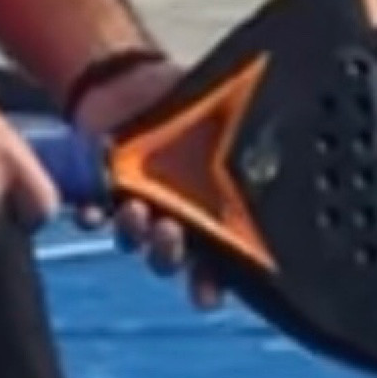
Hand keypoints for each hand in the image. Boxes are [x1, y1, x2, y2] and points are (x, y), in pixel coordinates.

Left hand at [71, 56, 225, 312]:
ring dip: (134, 234)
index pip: (215, 258)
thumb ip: (247, 124)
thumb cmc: (191, 102)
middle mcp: (173, 216)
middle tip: (169, 231)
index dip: (210, 282)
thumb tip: (287, 117)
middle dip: (168, 252)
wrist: (136, 82)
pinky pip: (94, 214)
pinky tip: (90, 213)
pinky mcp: (104, 188)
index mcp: (210, 207)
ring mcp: (137, 205)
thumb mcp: (225, 110)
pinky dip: (91, 217)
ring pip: (134, 239)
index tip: (205, 295)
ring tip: (135, 211)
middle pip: (169, 255)